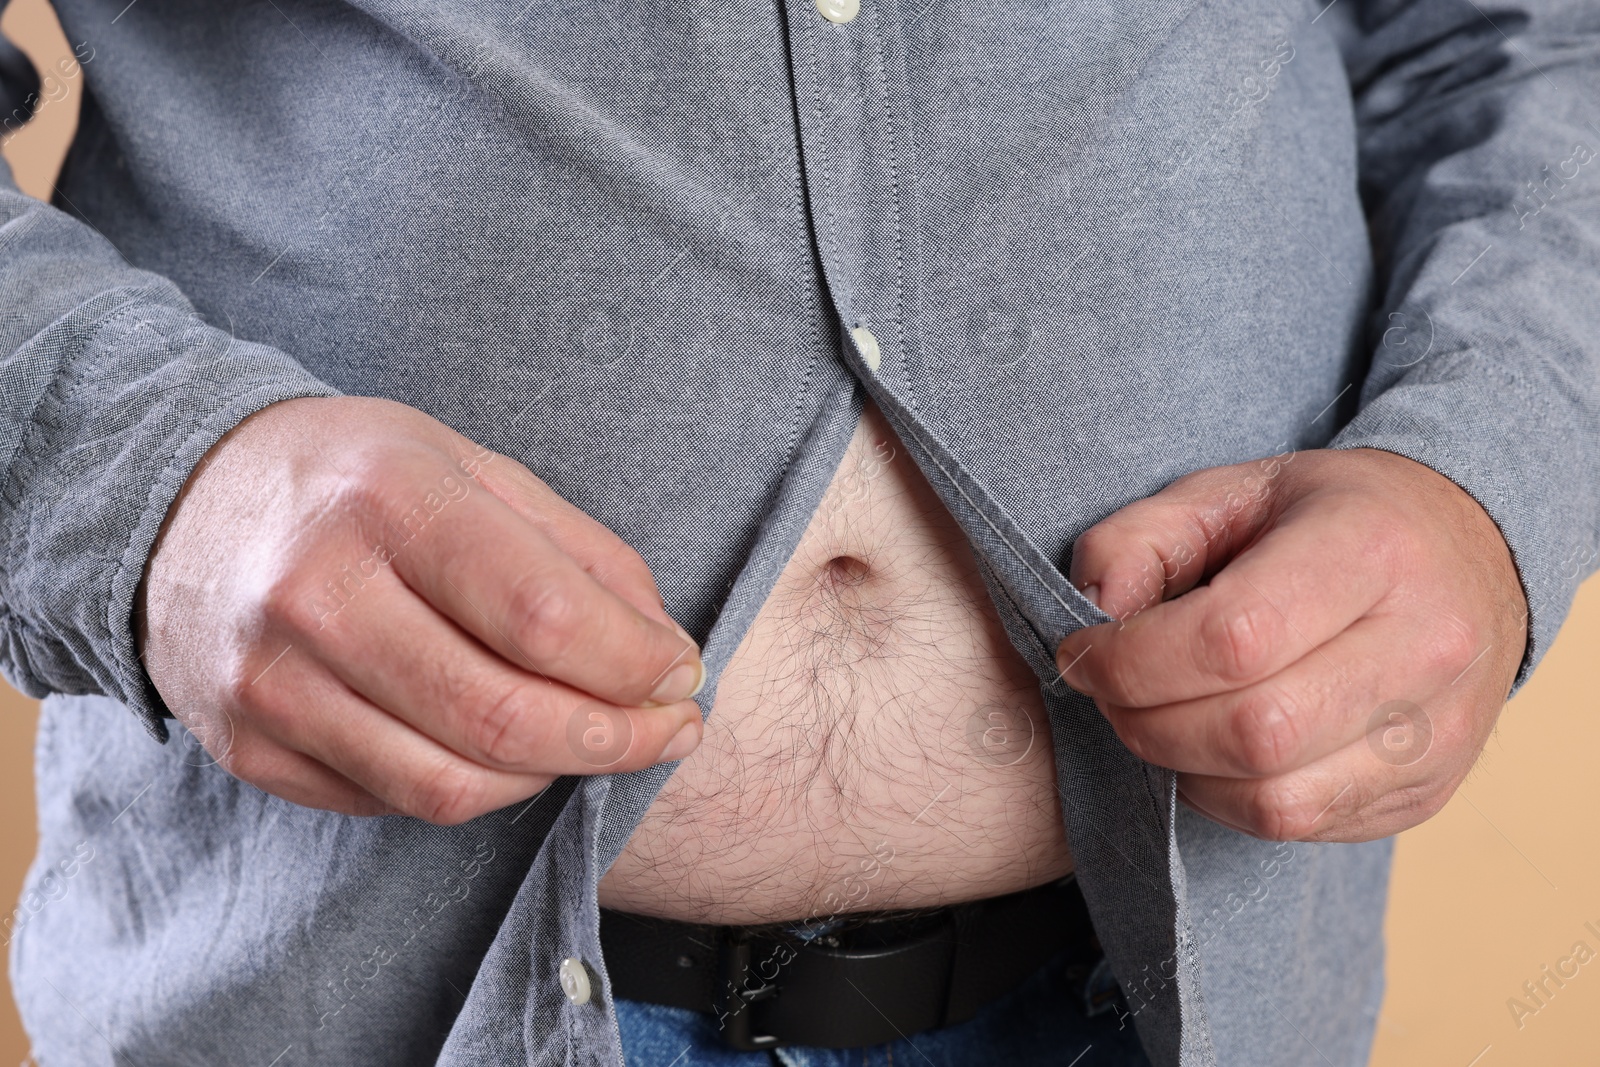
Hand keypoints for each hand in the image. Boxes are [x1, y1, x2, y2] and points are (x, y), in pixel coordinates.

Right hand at [136, 396, 704, 823]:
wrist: (184, 499)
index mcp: (390, 499)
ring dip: (552, 777)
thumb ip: (579, 552)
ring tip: (595, 741)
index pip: (541, 616)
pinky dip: (472, 789)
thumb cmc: (355, 478)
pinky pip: (391, 802)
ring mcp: (273, 681)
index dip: (633, 663)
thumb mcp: (474, 467)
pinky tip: (502, 750)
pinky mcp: (249, 745)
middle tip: (667, 729)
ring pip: (450, 785)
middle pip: (501, 718)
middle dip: (614, 740)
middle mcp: (319, 595)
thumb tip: (664, 651)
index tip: (679, 673)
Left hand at [1055, 447, 1527, 842]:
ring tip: (1160, 720)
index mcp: (1370, 549)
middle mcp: (1425, 645)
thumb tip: (1091, 609)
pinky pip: (1299, 826)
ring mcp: (1437, 731)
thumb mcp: (1230, 493)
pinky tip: (1211, 752)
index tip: (1084, 653)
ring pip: (1275, 798)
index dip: (1132, 661)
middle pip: (1253, 731)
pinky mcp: (1427, 791)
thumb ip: (1140, 538)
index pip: (1231, 638)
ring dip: (1182, 770)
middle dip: (1148, 723)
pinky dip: (1226, 799)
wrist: (1467, 556)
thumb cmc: (1328, 522)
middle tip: (1113, 693)